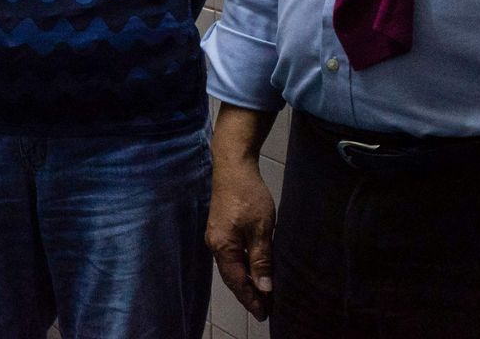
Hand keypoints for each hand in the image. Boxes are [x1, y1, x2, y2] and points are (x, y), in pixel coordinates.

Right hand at [206, 156, 275, 320]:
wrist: (233, 166)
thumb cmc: (248, 195)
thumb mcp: (261, 228)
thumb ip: (261, 258)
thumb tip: (263, 287)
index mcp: (223, 247)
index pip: (237, 281)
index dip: (250, 299)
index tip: (264, 313)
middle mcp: (215, 244)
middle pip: (231, 277)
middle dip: (247, 294)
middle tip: (265, 309)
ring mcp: (216, 236)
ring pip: (231, 267)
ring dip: (245, 281)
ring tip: (261, 294)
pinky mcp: (221, 228)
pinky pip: (231, 256)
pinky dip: (242, 267)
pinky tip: (253, 270)